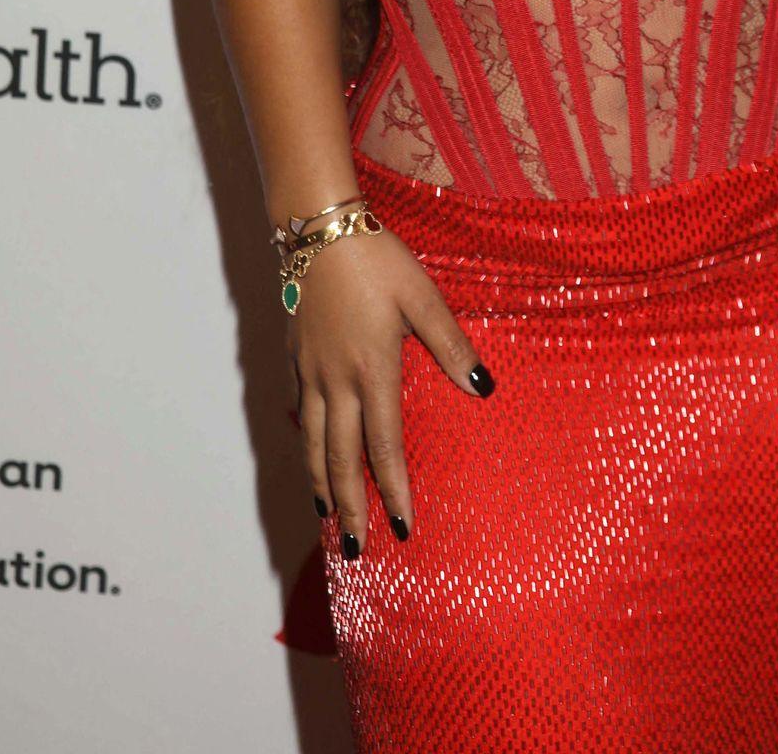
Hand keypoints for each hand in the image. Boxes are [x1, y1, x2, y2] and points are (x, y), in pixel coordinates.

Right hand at [285, 226, 494, 555]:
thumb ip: (451, 344)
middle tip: (354, 548)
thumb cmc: (377, 259)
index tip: (403, 526)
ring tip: (327, 517)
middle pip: (340, 458)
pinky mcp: (295, 355)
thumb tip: (483, 387)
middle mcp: (336, 380)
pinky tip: (311, 451)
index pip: (383, 447)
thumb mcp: (423, 296)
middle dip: (349, 506)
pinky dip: (306, 442)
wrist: (318, 228)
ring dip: (320, 484)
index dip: (393, 490)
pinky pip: (300, 412)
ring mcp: (310, 370)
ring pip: (312, 442)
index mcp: (372, 370)